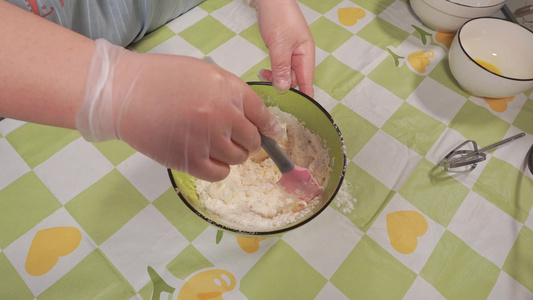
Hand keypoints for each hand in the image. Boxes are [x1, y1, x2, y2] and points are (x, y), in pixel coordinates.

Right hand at [76, 39, 281, 181]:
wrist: (123, 93)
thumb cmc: (162, 78)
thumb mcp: (204, 73)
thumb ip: (232, 93)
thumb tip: (256, 118)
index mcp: (228, 90)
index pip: (262, 114)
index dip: (268, 126)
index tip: (271, 133)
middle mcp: (222, 115)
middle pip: (253, 140)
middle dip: (248, 140)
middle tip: (235, 137)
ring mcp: (206, 140)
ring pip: (238, 158)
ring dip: (232, 154)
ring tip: (215, 145)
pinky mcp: (190, 161)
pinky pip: (220, 174)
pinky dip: (219, 168)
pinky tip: (207, 158)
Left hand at [255, 0, 314, 96]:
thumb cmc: (279, 17)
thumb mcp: (279, 45)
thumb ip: (281, 68)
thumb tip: (284, 89)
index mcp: (306, 56)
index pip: (307, 83)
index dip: (304, 98)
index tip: (298, 112)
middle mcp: (301, 57)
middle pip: (295, 81)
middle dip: (283, 87)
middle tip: (268, 87)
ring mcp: (292, 54)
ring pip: (285, 75)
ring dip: (275, 79)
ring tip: (263, 75)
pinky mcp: (282, 52)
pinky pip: (279, 68)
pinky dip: (272, 72)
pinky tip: (263, 71)